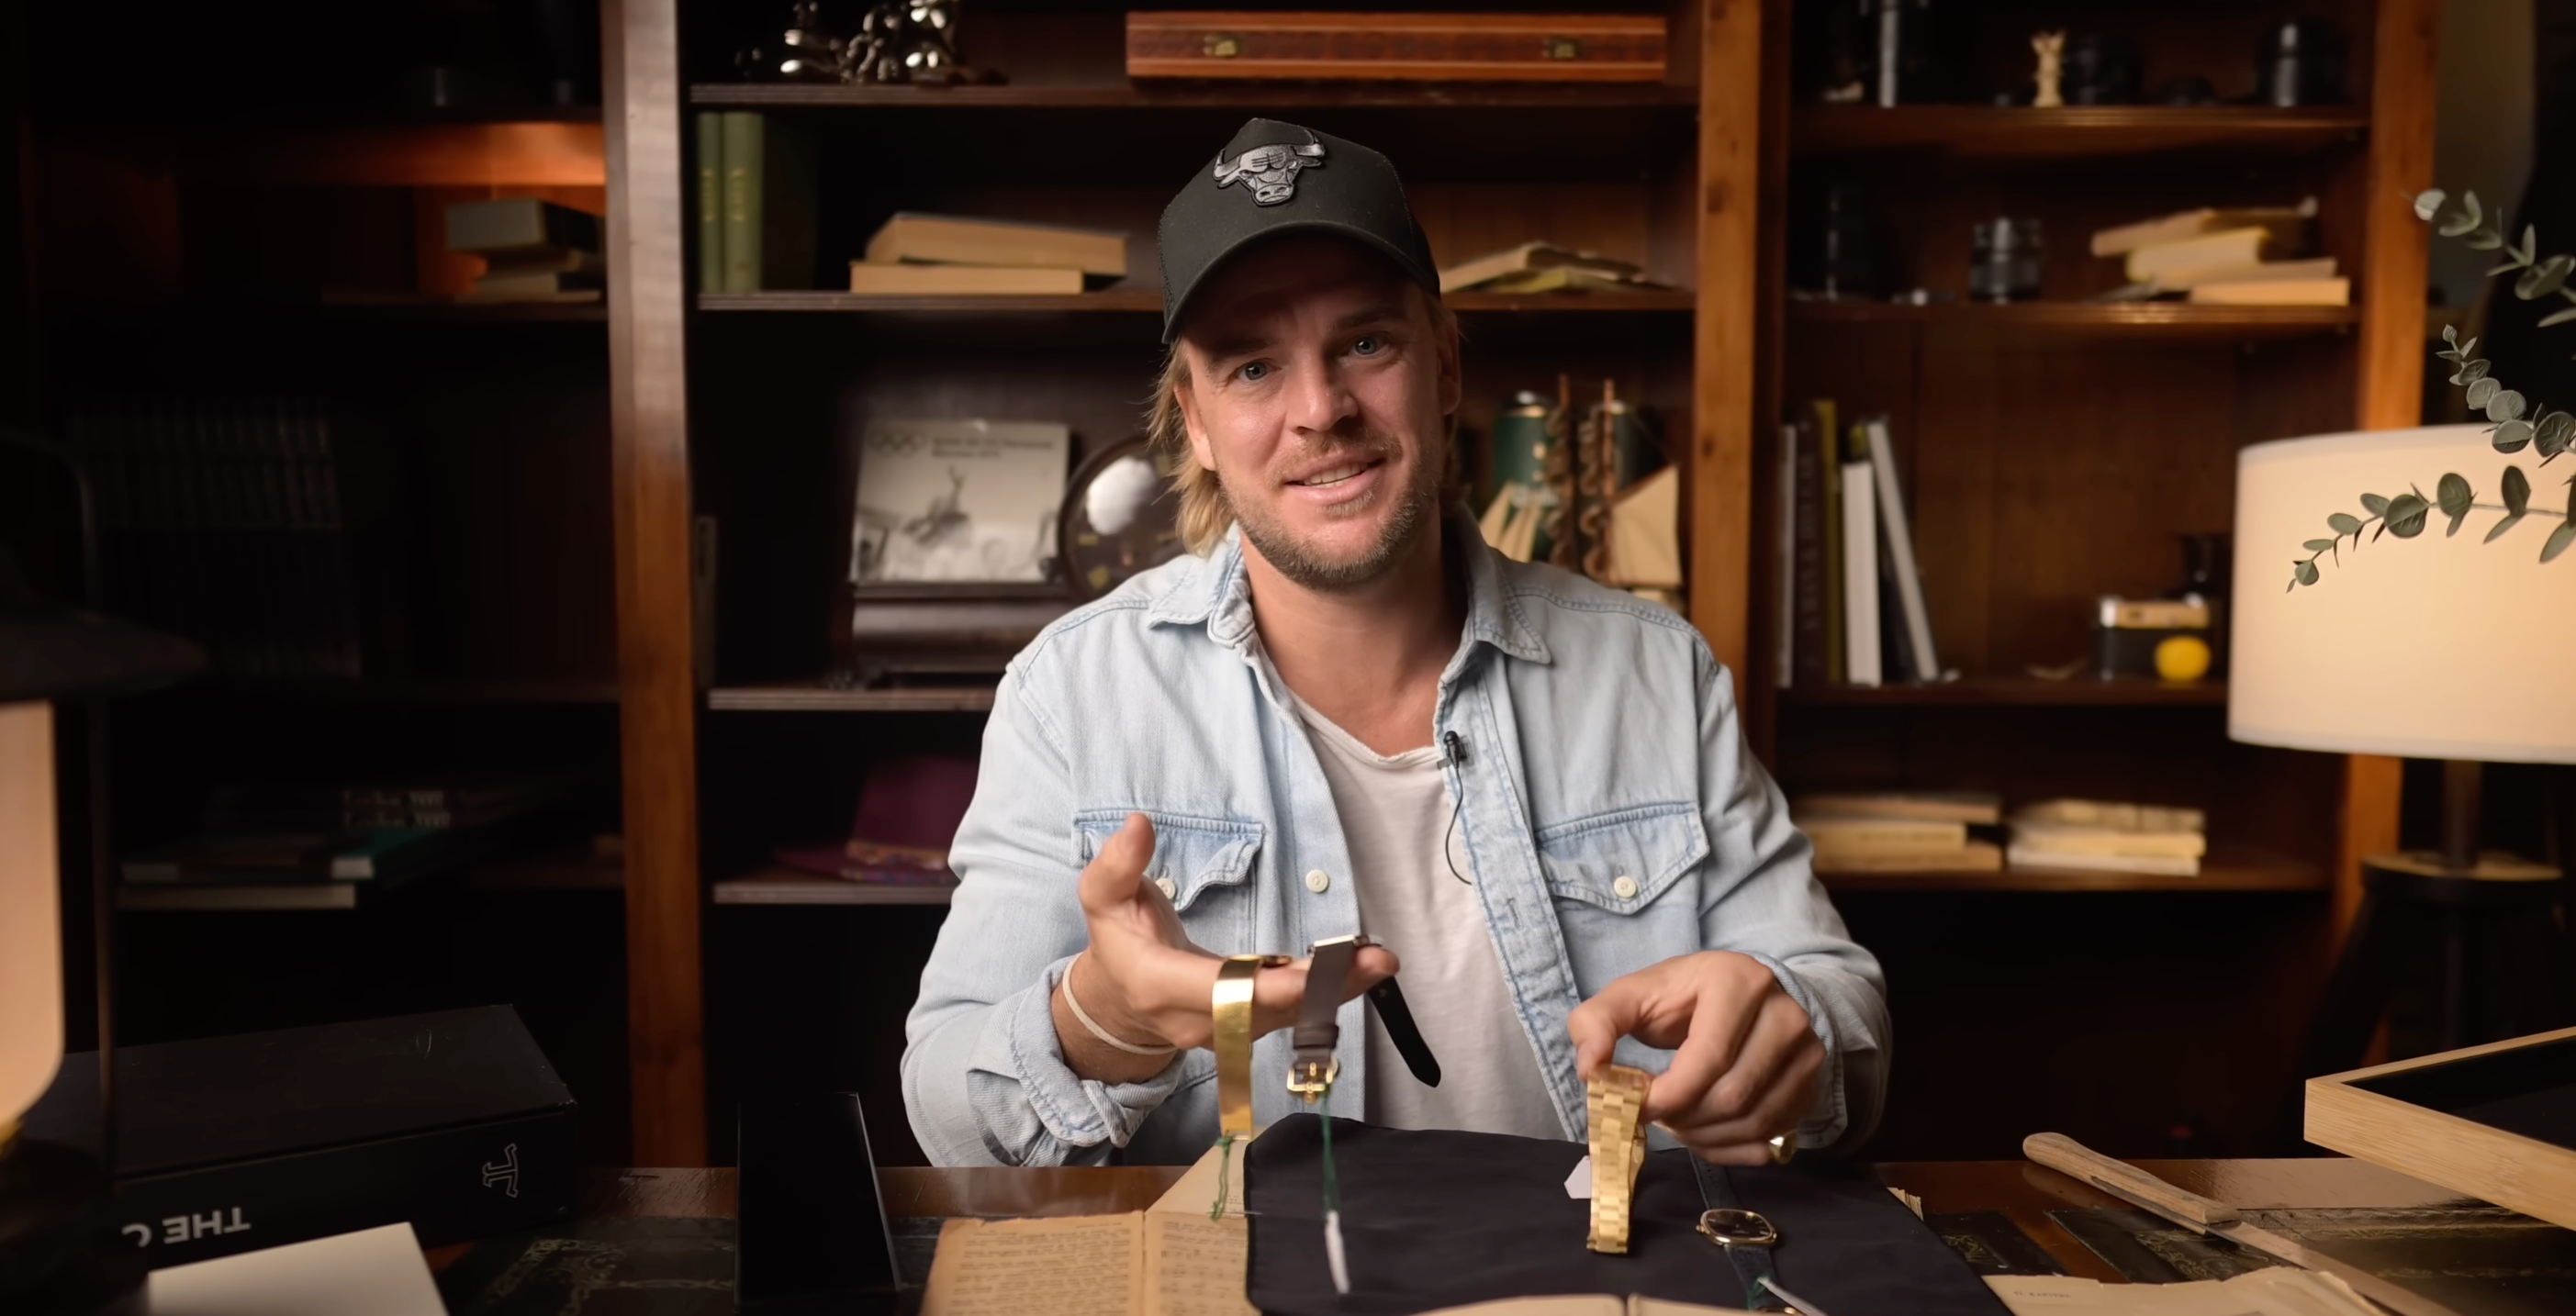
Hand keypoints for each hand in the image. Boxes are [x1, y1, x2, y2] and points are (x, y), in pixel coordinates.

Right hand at [1052, 813, 1397, 1082]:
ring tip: (1380, 960)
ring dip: (1338, 990)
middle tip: (1373, 959)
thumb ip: (1118, 864)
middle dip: (1322, 989)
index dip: (1263, 987)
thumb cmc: (1119, 941)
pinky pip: (1295, 1015)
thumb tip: (1138, 825)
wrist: (1122, 1002)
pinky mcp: (1251, 1027)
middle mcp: (1198, 1020)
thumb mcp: (1103, 898)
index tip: (1306, 976)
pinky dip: (1332, 992)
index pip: (1216, 992)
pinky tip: (1366, 968)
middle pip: (1266, 1010)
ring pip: (1288, 1017)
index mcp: (1160, 986)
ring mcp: (1227, 1031)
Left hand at [1566, 951, 1824, 1164]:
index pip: (1709, 1058)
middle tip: (1656, 1115)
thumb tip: (1591, 1072)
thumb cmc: (1684, 998)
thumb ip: (1597, 1022)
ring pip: (1754, 1123)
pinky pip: (1770, 1137)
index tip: (1636, 1105)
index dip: (1668, 1095)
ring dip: (1704, 1137)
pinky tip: (1704, 1131)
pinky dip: (1728, 1148)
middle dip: (1684, 1119)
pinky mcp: (1812, 1086)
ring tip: (1677, 1121)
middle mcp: (1786, 1015)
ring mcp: (1807, 1053)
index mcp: (1739, 982)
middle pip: (1733, 1096)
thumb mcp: (1634, 995)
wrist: (1747, 997)